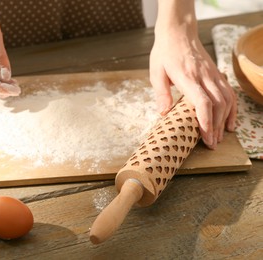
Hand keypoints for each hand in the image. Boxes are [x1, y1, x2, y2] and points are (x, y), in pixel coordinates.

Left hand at [150, 0, 236, 148]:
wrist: (178, 32)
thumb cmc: (164, 53)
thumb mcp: (156, 72)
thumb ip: (161, 93)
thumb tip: (163, 114)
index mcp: (187, 77)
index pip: (202, 102)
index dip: (205, 121)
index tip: (206, 137)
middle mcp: (203, 76)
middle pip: (217, 104)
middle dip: (215, 126)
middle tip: (211, 144)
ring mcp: (212, 74)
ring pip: (226, 99)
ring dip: (224, 120)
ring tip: (219, 137)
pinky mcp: (216, 73)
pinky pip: (229, 92)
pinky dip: (231, 108)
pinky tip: (229, 121)